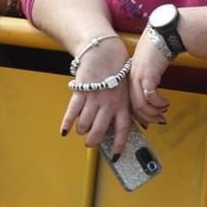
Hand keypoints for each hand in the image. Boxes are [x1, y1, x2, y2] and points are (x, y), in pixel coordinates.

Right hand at [60, 37, 132, 155]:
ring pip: (84, 124)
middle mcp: (109, 103)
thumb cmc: (117, 70)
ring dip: (81, 130)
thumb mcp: (128, 89)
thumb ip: (128, 107)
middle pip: (99, 131)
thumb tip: (141, 125)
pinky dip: (67, 123)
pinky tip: (65, 130)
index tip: (115, 156)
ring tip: (81, 129)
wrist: (104, 51)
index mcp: (122, 104)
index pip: (122, 130)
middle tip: (90, 143)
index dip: (118, 145)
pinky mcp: (81, 91)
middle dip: (92, 141)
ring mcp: (94, 98)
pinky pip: (72, 112)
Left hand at [126, 31, 170, 128]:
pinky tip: (165, 102)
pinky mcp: (147, 75)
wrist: (162, 34)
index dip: (138, 113)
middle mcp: (131, 78)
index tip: (147, 120)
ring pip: (141, 105)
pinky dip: (158, 103)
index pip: (129, 101)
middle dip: (147, 118)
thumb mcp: (148, 65)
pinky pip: (150, 96)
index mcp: (129, 76)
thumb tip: (152, 92)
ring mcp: (138, 77)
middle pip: (133, 107)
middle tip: (159, 120)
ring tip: (164, 110)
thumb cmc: (157, 46)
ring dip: (154, 112)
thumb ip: (147, 77)